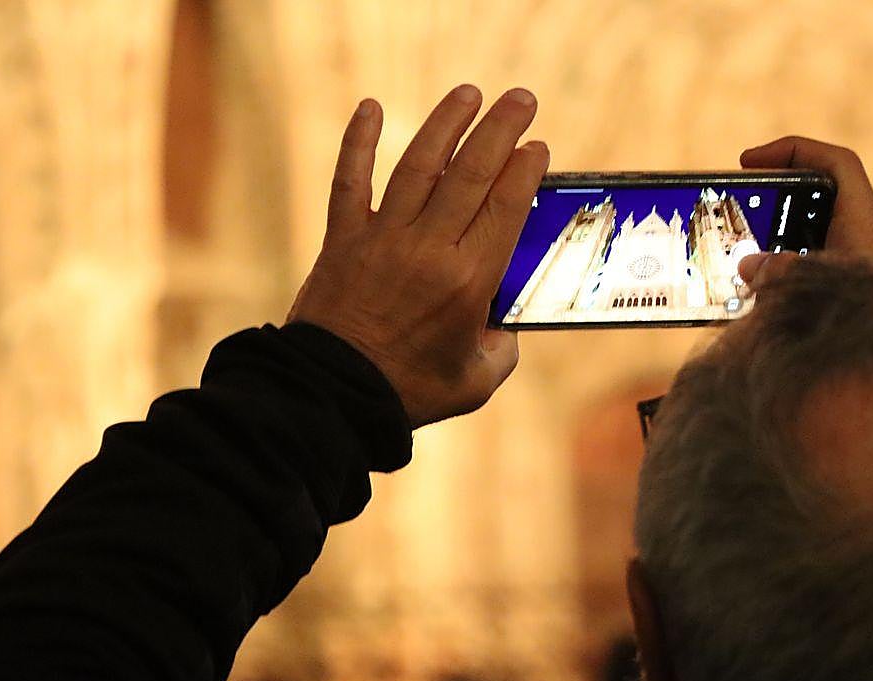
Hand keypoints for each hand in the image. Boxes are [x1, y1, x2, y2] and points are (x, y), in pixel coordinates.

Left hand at [287, 85, 549, 427]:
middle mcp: (429, 249)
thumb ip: (503, 349)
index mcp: (469, 281)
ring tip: (468, 93)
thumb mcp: (477, 381)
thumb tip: (505, 326)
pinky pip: (351, 181)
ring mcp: (383, 239)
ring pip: (419, 165)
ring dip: (446, 123)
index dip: (525, 169)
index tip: (538, 147)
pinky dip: (357, 142)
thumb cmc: (409, 392)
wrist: (334, 395)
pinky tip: (369, 107)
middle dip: (501, 129)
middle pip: (472, 173)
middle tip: (522, 99)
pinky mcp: (344, 239)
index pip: (505, 206)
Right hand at [736, 136, 872, 289]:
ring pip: (809, 243)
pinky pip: (812, 276)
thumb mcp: (821, 289)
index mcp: (865, 224)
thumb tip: (747, 268)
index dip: (794, 151)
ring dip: (774, 250)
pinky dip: (784, 282)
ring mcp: (857, 271)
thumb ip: (781, 274)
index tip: (751, 161)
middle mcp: (864, 241)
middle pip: (816, 202)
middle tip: (738, 213)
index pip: (836, 164)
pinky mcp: (851, 298)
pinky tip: (756, 304)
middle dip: (774, 205)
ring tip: (737, 264)